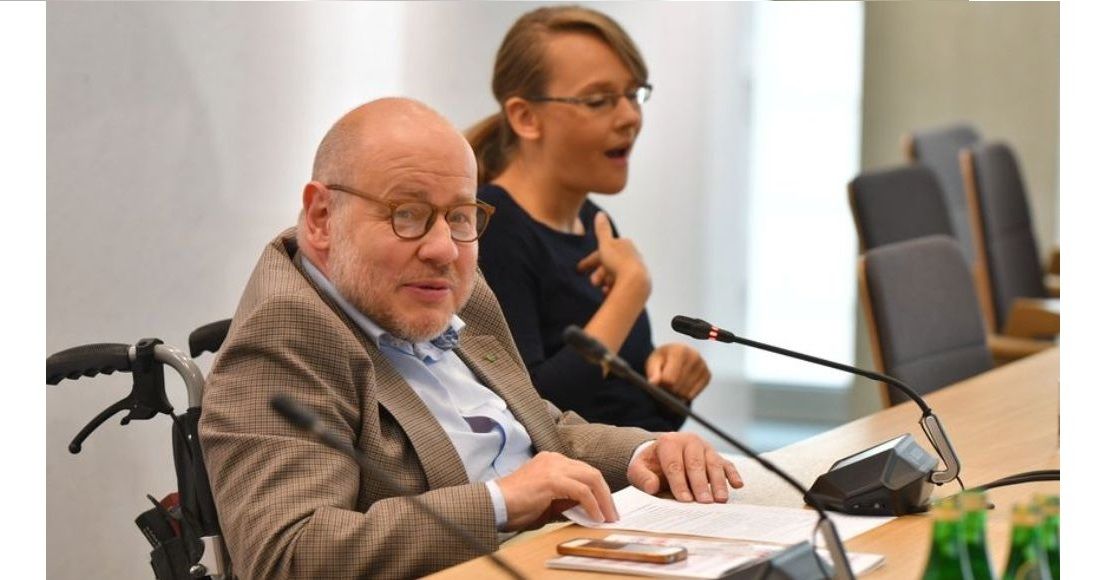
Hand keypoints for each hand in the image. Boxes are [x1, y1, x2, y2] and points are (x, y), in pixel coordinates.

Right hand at [497, 451, 617, 530]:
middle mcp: (554, 459)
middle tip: (612, 513)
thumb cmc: (514, 505)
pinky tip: (595, 516)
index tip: (605, 507)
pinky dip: (592, 505)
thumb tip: (587, 509)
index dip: (598, 490)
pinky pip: (581, 491)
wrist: (494, 504)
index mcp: (552, 461)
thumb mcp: (547, 502)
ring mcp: (553, 466)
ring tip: (607, 516)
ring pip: (591, 478)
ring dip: (603, 500)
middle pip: (592, 472)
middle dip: (606, 495)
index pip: (584, 471)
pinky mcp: (552, 479)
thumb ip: (566, 501)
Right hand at [576, 212, 649, 298]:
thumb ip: (602, 230)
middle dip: (598, 273)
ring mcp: (637, 270)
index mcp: (625, 245)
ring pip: (615, 275)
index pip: (603, 251)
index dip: (590, 260)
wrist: (635, 283)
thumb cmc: (618, 263)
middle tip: (592, 283)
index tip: (579, 270)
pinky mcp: (639, 283)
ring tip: (601, 288)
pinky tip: (608, 292)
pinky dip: (613, 288)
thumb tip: (600, 214)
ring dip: (605, 281)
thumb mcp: (606, 244)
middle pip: (610, 264)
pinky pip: (622, 285)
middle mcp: (633, 256)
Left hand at [627, 432, 742, 503]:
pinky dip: (733, 474)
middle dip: (700, 484)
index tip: (684, 500)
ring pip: (713, 464)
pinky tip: (738, 485)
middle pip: (696, 464)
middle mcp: (689, 441)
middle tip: (704, 502)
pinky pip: (726, 464)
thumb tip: (651, 486)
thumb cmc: (651, 465)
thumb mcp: (639, 469)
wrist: (661, 455)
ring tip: (720, 500)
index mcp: (669, 442)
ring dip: (718, 482)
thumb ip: (642, 477)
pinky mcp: (716, 456)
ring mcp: (705, 448)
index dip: (679, 483)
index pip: (674, 464)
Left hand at [645, 343, 710, 400]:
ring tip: (671, 386)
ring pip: (685, 394)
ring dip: (675, 395)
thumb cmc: (662, 360)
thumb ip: (653, 373)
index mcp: (680, 351)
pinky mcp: (708, 375)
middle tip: (663, 386)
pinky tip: (680, 387)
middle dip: (668, 391)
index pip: (669, 380)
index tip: (658, 382)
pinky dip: (684, 396)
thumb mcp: (653, 363)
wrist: (675, 355)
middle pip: (677, 387)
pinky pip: (692, 396)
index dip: (661, 385)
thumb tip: (653, 383)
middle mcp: (694, 356)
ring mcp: (703, 366)